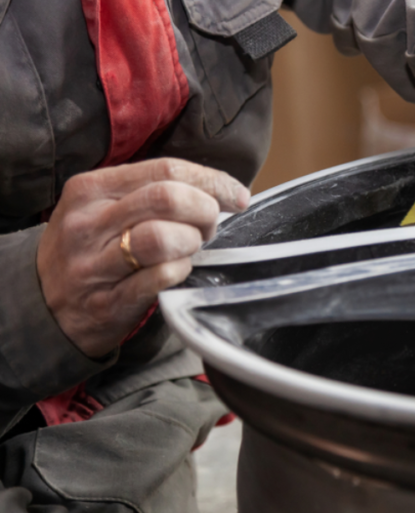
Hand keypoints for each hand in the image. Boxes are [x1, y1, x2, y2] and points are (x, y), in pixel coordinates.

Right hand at [37, 158, 249, 357]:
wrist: (43, 305)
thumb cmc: (90, 249)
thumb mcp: (103, 208)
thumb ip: (150, 192)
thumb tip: (218, 189)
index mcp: (91, 189)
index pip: (165, 169)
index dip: (211, 181)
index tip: (236, 195)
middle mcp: (89, 223)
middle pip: (167, 198)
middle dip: (204, 211)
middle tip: (209, 227)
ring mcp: (94, 264)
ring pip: (162, 238)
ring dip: (191, 242)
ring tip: (190, 248)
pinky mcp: (107, 301)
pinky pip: (159, 278)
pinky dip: (179, 271)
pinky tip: (177, 270)